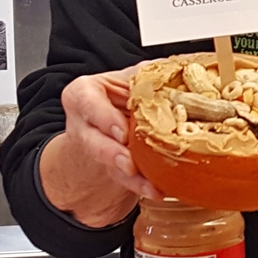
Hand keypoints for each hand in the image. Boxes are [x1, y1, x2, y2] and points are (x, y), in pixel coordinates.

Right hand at [40, 64, 162, 227]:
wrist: (110, 112)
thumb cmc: (117, 92)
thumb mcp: (126, 77)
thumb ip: (144, 74)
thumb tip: (174, 67)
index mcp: (83, 94)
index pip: (89, 104)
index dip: (104, 118)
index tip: (121, 131)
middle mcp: (83, 123)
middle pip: (93, 141)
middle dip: (113, 154)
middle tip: (129, 162)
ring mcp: (94, 147)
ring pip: (108, 164)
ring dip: (130, 176)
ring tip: (148, 184)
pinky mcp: (108, 166)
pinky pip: (123, 179)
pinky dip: (140, 185)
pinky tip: (154, 190)